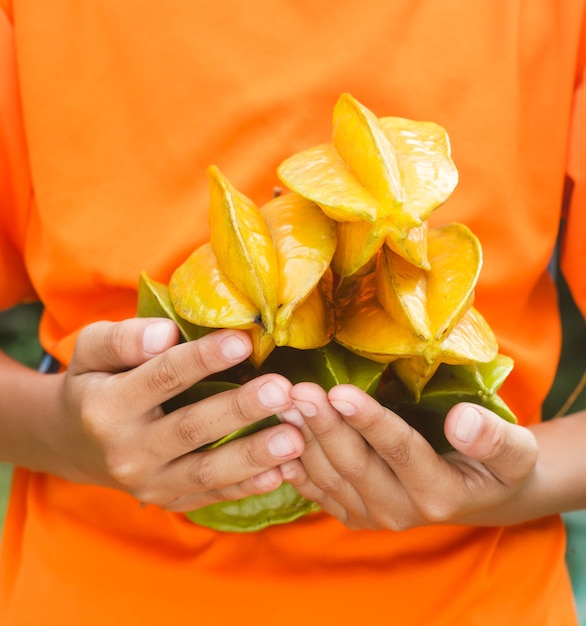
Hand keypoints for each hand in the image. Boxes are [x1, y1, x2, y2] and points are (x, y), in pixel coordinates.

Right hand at [27, 319, 304, 511]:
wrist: (76, 443)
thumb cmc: (95, 383)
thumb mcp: (92, 351)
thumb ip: (123, 339)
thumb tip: (165, 334)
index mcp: (106, 407)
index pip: (160, 378)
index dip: (202, 360)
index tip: (242, 341)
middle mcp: (126, 452)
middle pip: (190, 429)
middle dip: (239, 410)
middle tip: (282, 391)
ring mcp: (149, 484)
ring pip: (206, 472)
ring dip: (254, 456)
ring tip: (295, 438)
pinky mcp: (169, 501)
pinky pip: (213, 496)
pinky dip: (249, 486)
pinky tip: (283, 472)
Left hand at [279, 382, 538, 529]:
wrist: (478, 495)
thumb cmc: (498, 465)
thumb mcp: (514, 451)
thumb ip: (493, 438)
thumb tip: (462, 419)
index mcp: (439, 493)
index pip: (400, 452)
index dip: (370, 421)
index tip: (341, 391)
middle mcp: (401, 511)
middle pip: (355, 464)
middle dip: (324, 426)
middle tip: (298, 390)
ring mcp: (373, 516)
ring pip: (330, 477)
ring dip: (305, 439)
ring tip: (284, 403)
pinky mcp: (354, 513)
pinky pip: (319, 492)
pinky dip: (296, 466)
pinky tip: (277, 441)